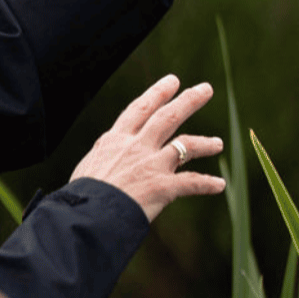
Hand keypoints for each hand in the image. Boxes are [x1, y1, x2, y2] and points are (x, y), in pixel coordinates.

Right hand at [69, 74, 224, 221]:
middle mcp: (136, 147)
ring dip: (205, 143)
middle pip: (167, 116)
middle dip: (189, 100)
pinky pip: (191, 182)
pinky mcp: (162, 187)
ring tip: (218, 143)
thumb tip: (108, 161)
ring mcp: (151, 165)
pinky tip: (219, 185)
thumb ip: (106, 159)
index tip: (173, 81)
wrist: (84, 217)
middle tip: (206, 88)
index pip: (140, 109)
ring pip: (185, 145)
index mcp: (115, 140)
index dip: (158, 93)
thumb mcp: (89, 167)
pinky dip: (207, 184)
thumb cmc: (79, 198)